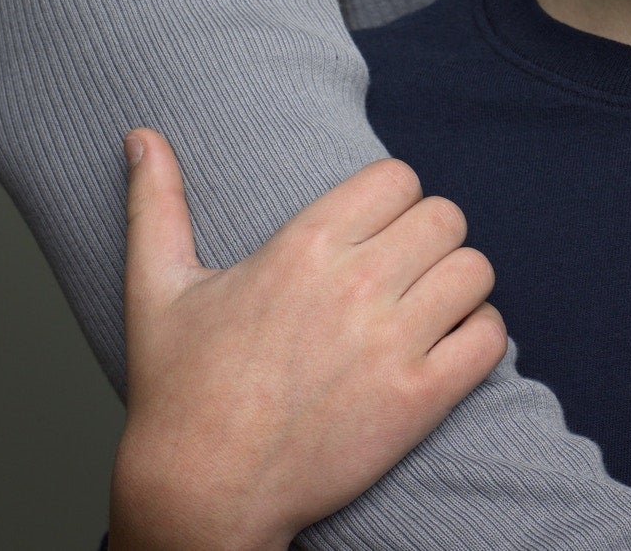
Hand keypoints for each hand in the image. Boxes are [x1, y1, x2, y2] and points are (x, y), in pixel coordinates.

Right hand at [108, 130, 506, 550]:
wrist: (200, 494)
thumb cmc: (179, 392)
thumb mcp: (155, 289)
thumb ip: (155, 203)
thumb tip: (141, 135)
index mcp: (302, 246)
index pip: (399, 177)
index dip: (395, 199)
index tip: (377, 229)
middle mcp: (354, 285)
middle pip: (446, 216)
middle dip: (430, 238)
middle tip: (404, 270)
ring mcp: (391, 343)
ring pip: (475, 270)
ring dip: (458, 285)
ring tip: (429, 306)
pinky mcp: (418, 399)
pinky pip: (489, 337)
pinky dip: (479, 337)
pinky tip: (447, 348)